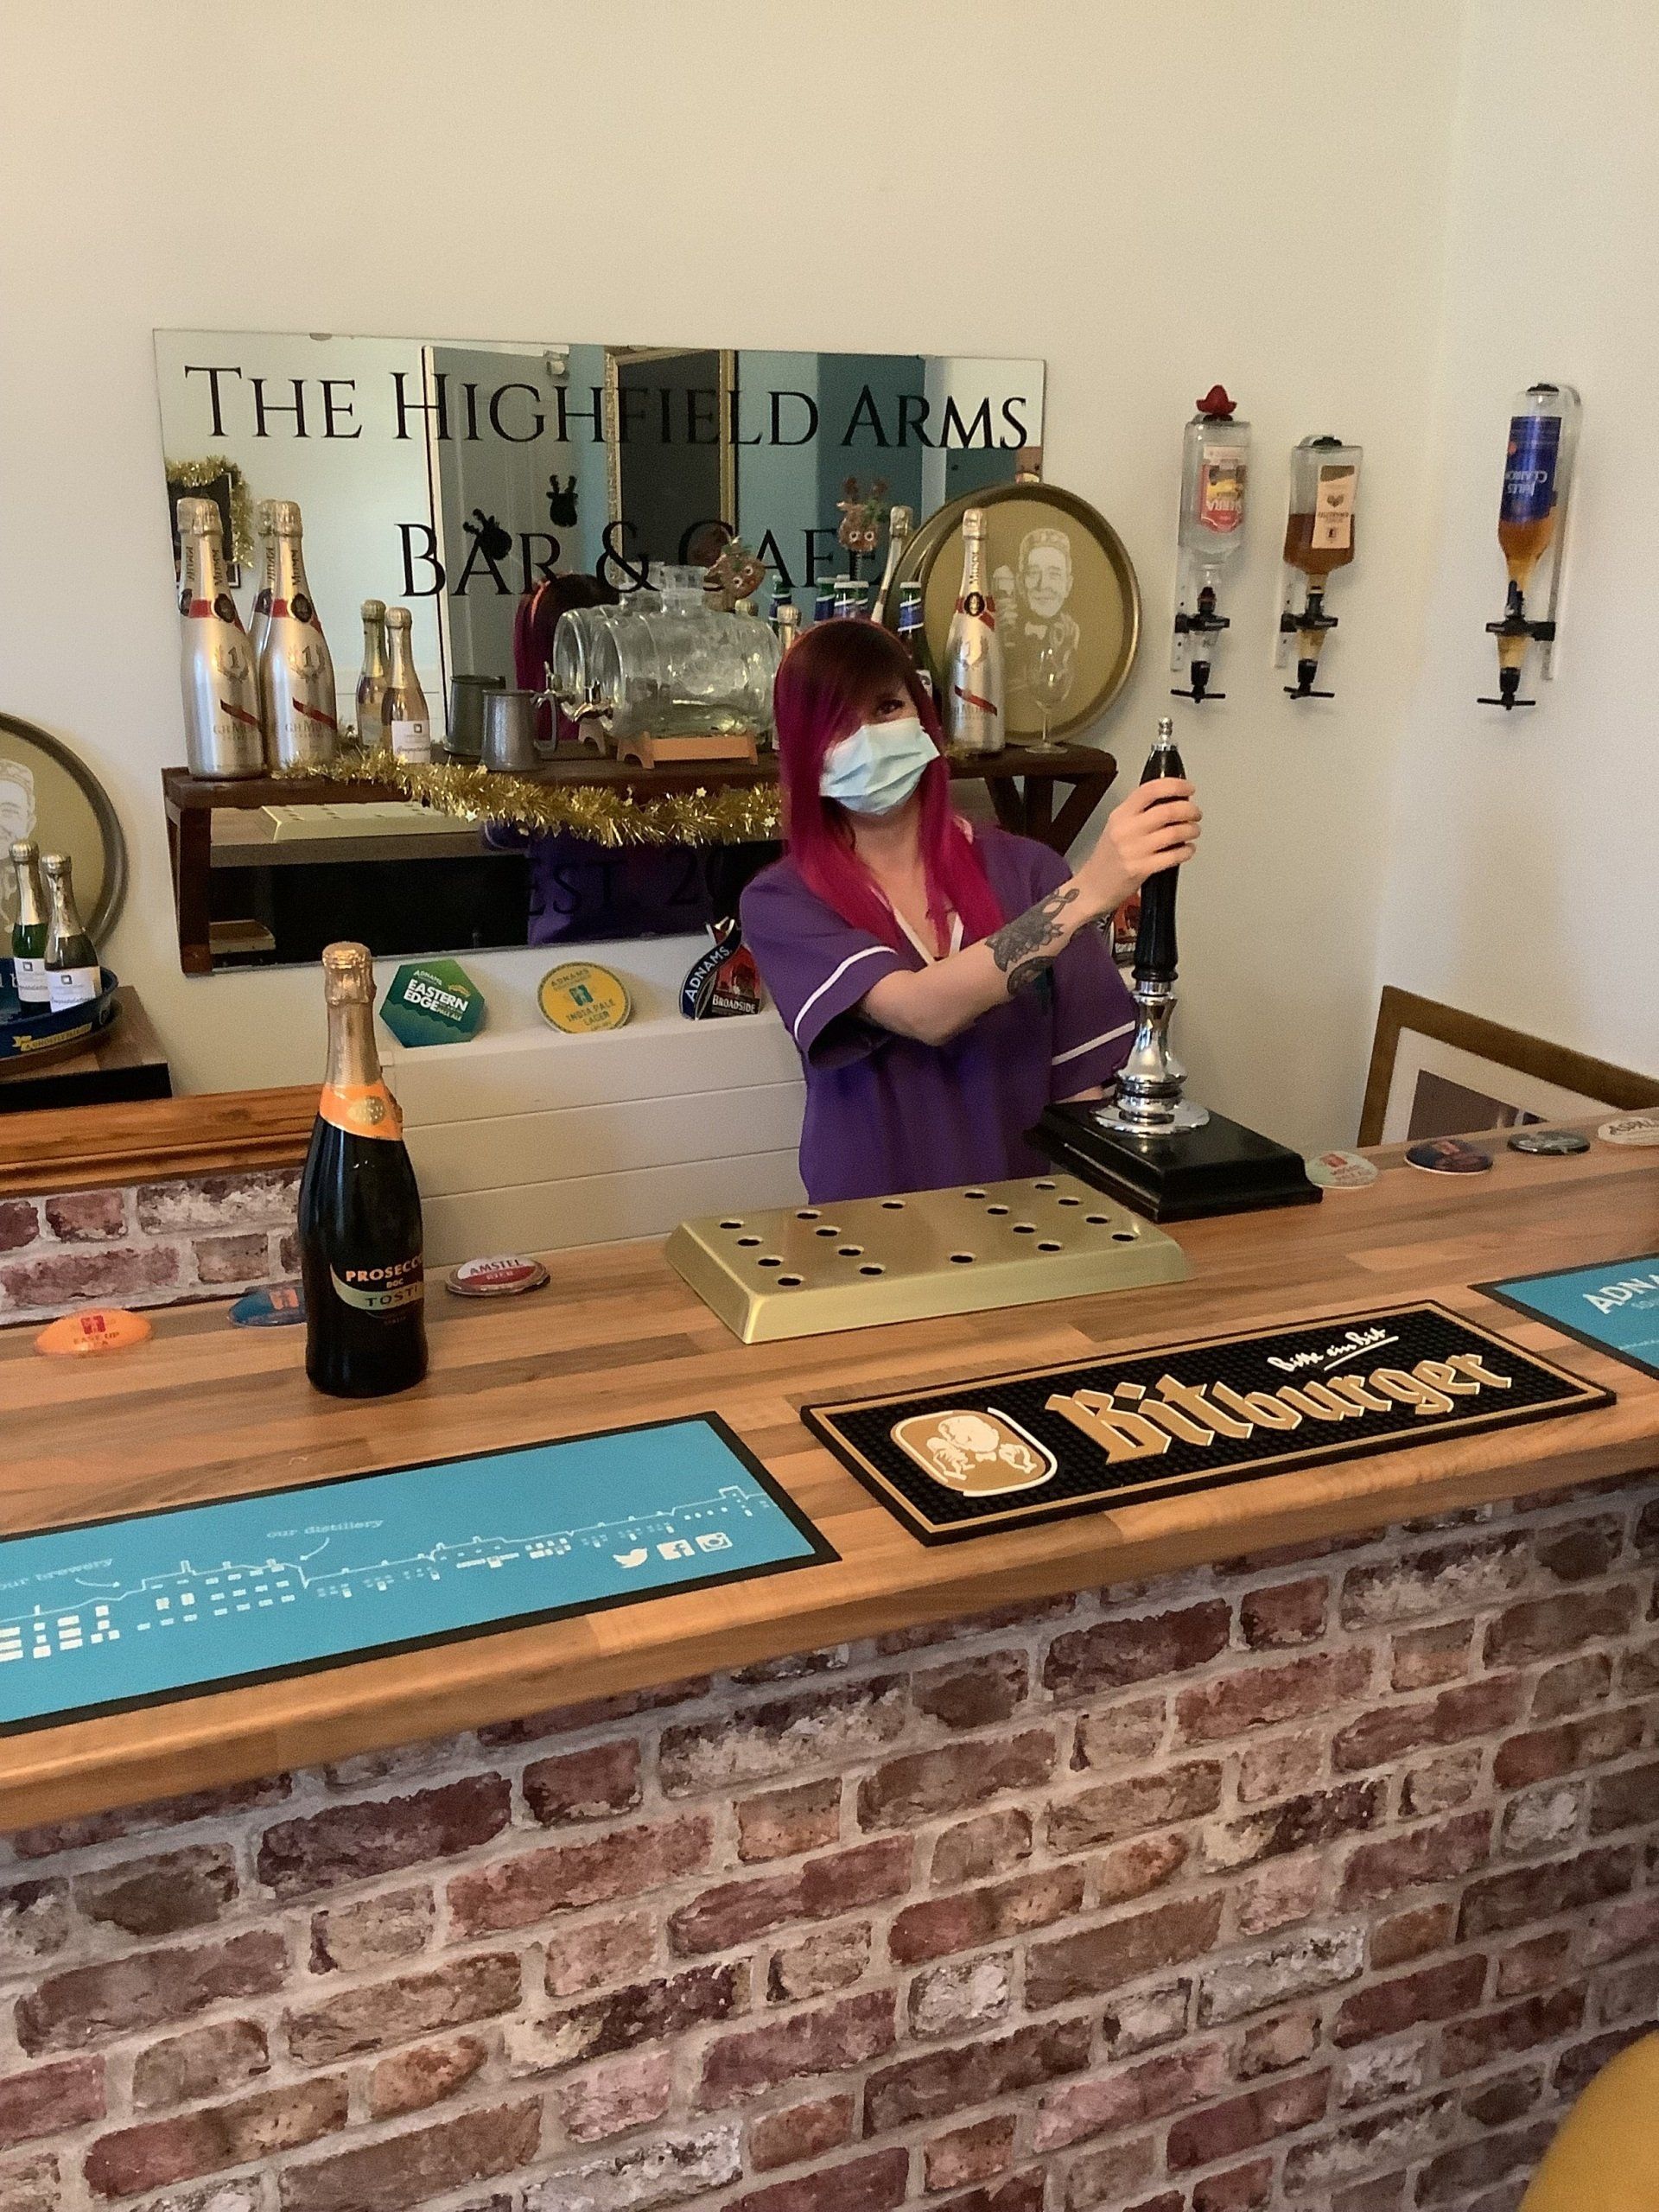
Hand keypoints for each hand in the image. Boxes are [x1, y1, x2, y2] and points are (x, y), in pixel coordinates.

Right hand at [1076, 777, 1200, 912]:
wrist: (1092, 887)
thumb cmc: (1108, 857)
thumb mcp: (1117, 826)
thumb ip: (1140, 811)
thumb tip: (1172, 799)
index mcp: (1120, 814)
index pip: (1150, 790)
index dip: (1175, 785)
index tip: (1189, 788)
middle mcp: (1126, 830)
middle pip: (1168, 810)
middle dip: (1190, 810)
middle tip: (1195, 813)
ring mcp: (1133, 850)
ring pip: (1175, 832)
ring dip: (1191, 830)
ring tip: (1193, 831)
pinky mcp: (1141, 869)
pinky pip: (1174, 856)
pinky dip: (1187, 851)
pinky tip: (1187, 850)